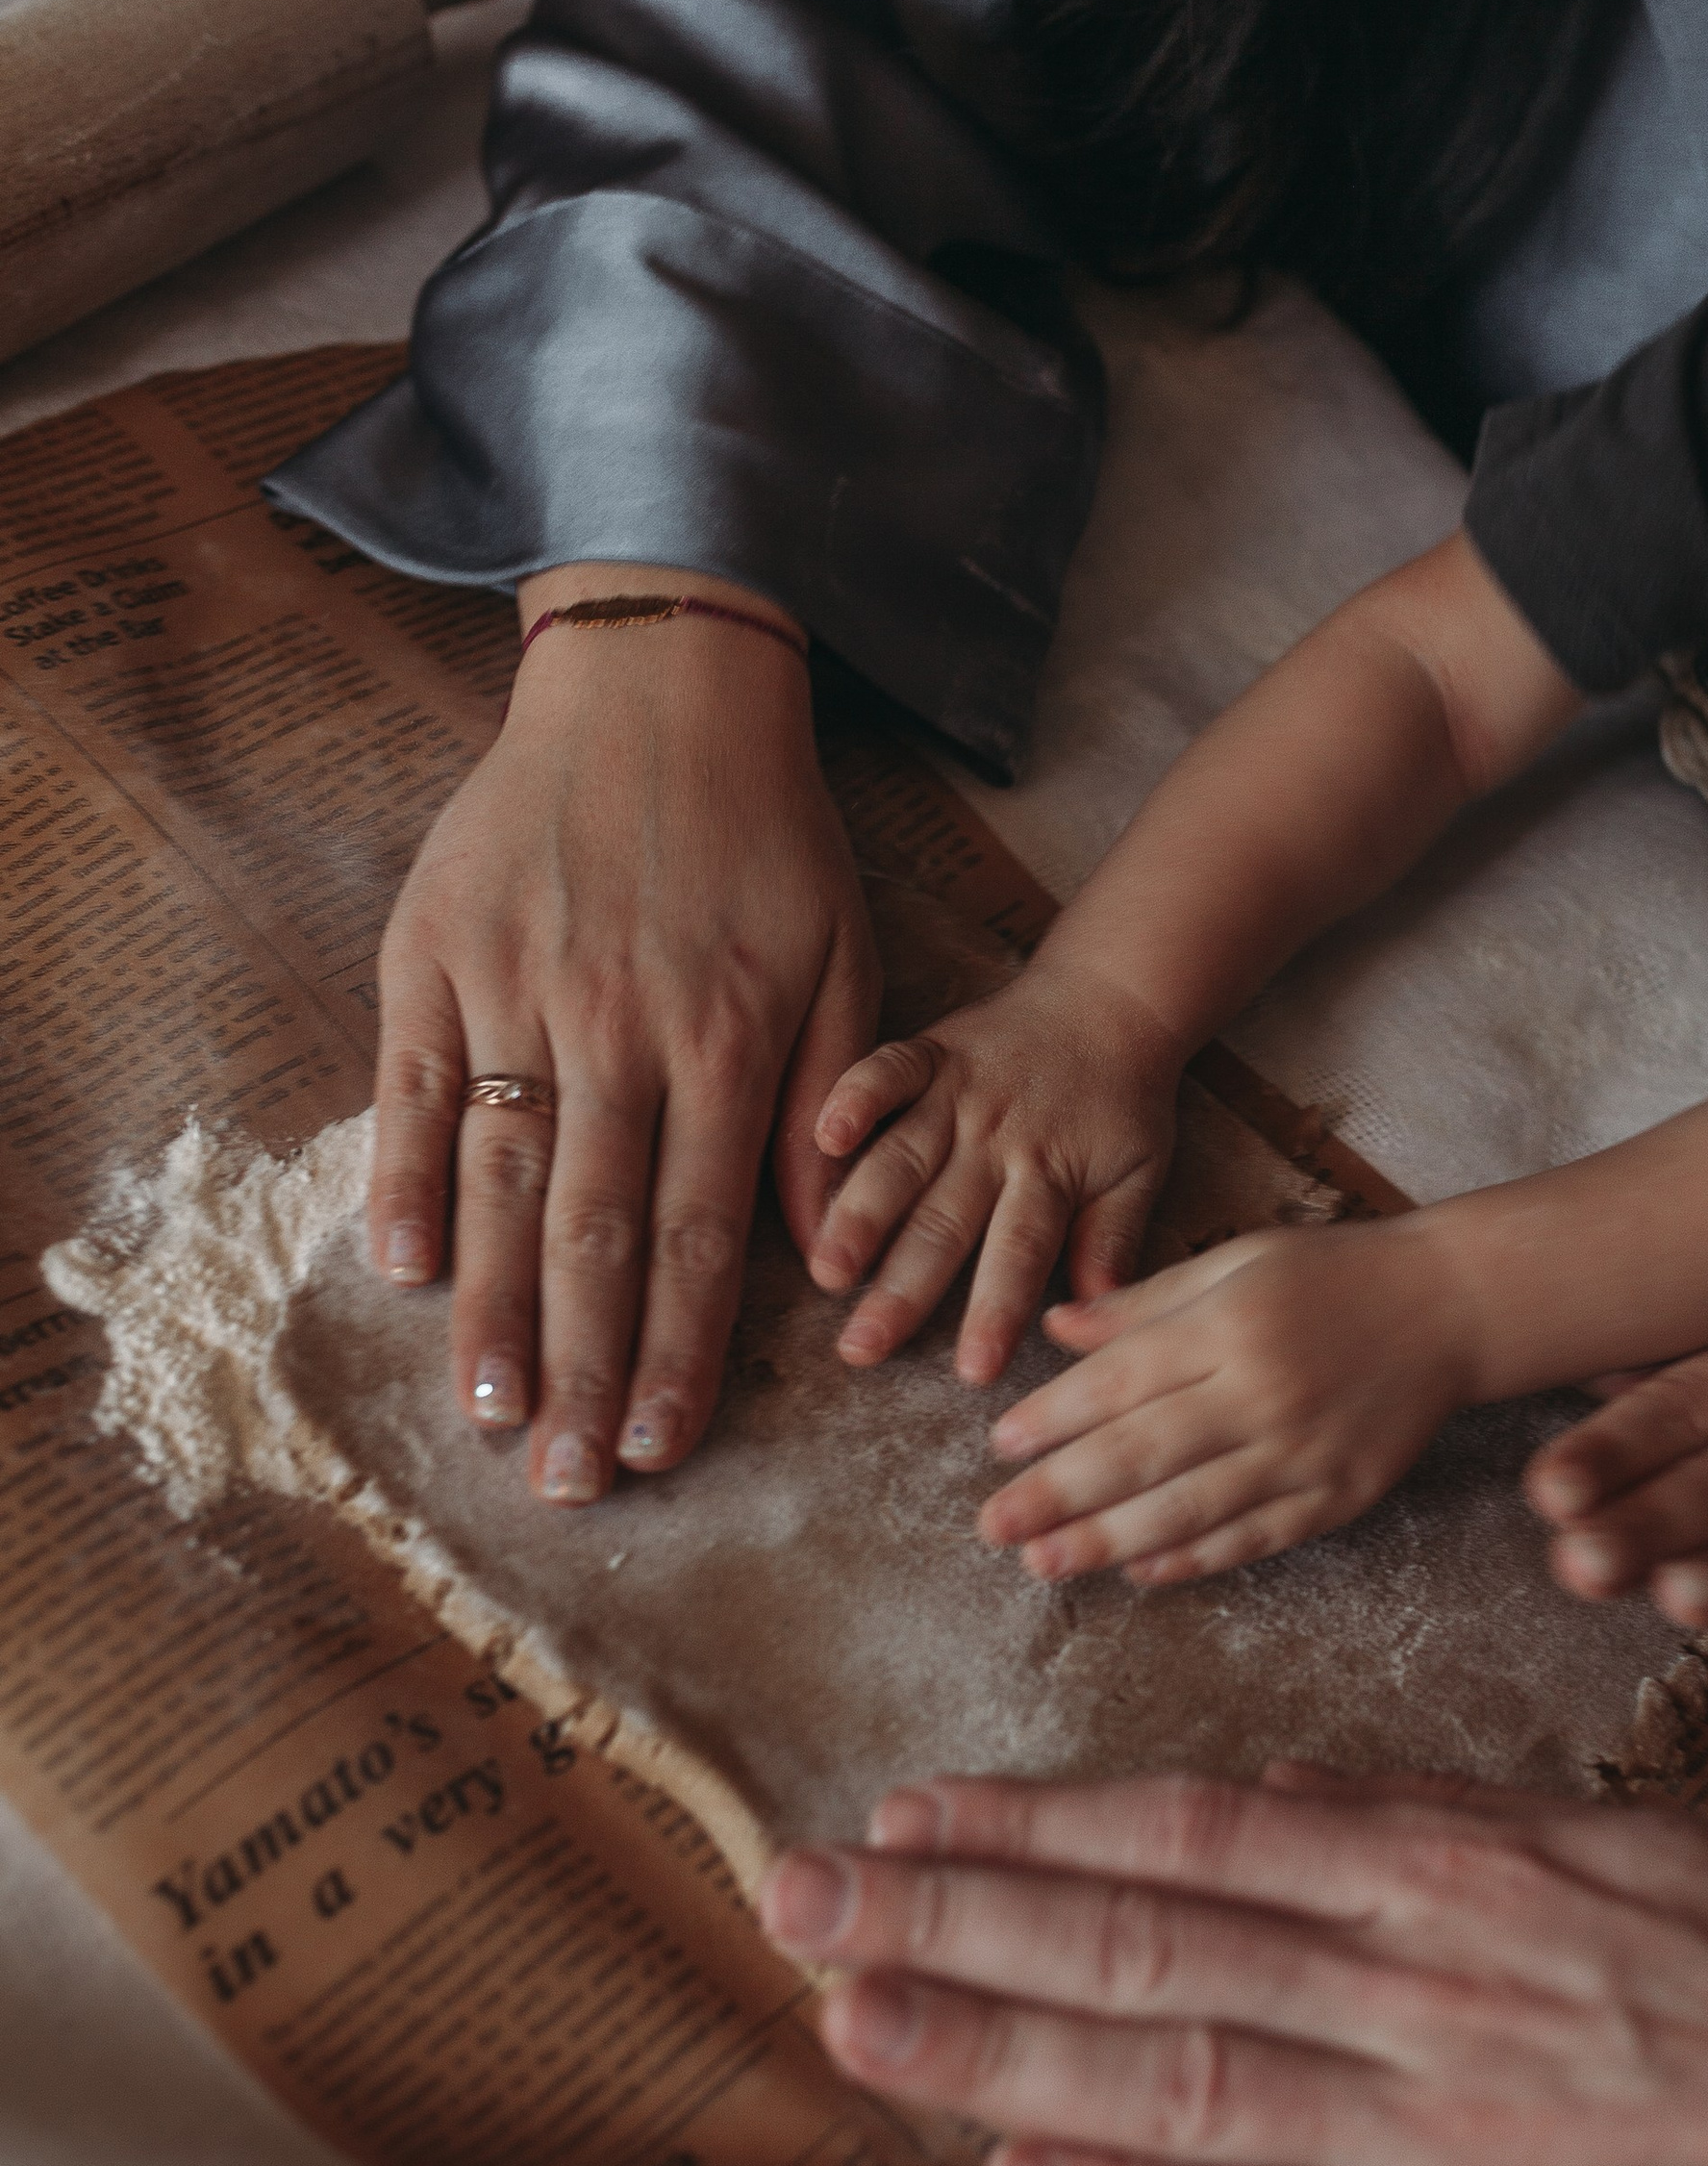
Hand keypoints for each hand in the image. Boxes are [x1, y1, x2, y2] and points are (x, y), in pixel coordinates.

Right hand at [368, 572, 878, 1503]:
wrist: (664, 684)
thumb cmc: (769, 835)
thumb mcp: (844, 959)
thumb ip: (828, 1109)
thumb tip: (812, 1255)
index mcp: (731, 1041)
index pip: (700, 1232)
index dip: (676, 1350)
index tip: (656, 1444)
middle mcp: (623, 1027)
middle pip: (598, 1233)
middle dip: (582, 1369)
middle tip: (566, 1481)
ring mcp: (521, 986)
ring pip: (505, 1177)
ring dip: (495, 1308)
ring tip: (488, 1412)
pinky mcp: (437, 947)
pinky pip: (416, 1083)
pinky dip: (408, 1176)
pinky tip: (405, 1269)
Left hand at [762, 1766, 1707, 2165]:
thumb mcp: (1623, 1852)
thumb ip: (1447, 1837)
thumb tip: (1292, 1804)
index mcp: (1462, 1869)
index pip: (1197, 1837)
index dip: (1031, 1834)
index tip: (905, 1821)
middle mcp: (1423, 1976)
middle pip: (1143, 1940)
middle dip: (952, 1920)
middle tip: (793, 1898)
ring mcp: (1442, 2125)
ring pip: (1175, 2069)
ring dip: (993, 2048)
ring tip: (848, 2020)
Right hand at [807, 966, 1182, 1383]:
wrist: (1114, 1000)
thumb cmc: (1125, 1102)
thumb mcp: (1141, 1172)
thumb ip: (1115, 1238)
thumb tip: (1097, 1314)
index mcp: (1050, 1174)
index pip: (1020, 1254)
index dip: (995, 1312)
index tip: (971, 1372)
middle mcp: (996, 1140)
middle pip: (943, 1221)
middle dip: (901, 1288)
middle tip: (860, 1349)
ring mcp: (957, 1094)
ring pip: (900, 1159)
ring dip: (860, 1213)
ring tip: (826, 1268)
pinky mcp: (930, 1052)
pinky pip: (886, 1069)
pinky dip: (852, 1095)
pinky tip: (821, 1134)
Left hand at [980, 1220, 1474, 1583]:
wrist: (1451, 1307)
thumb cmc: (1333, 1274)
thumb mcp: (1236, 1261)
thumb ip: (1145, 1302)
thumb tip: (1055, 1325)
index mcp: (1230, 1326)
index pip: (1122, 1380)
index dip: (1054, 1416)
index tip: (1000, 1445)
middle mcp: (1262, 1392)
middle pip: (1142, 1454)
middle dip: (1059, 1495)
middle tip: (993, 1527)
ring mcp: (1303, 1452)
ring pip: (1190, 1508)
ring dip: (1108, 1541)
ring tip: (1044, 1563)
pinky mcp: (1339, 1495)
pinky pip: (1255, 1536)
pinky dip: (1195, 1559)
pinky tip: (1139, 1572)